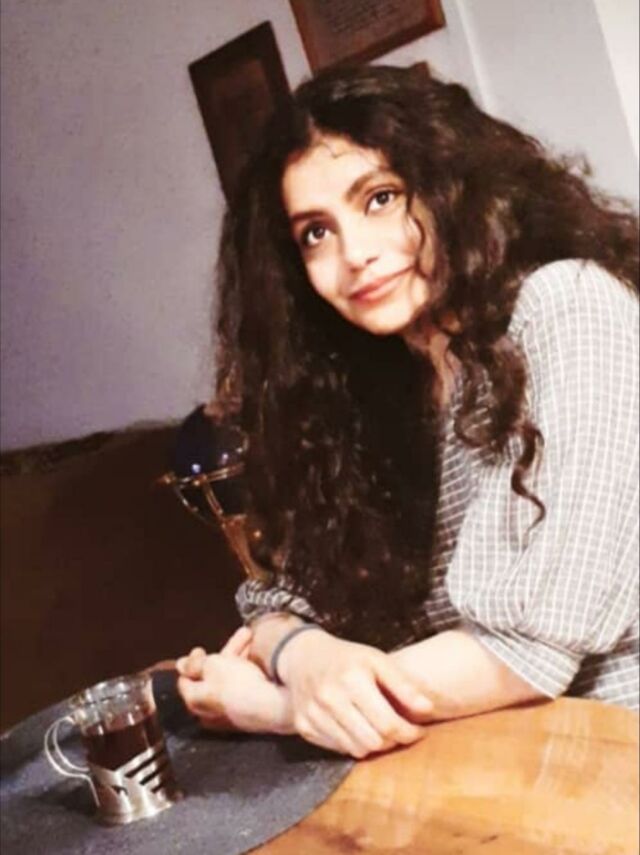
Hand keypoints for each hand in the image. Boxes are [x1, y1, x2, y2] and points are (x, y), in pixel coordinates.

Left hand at [176, 627, 293, 733]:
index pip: (185, 680)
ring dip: (239, 657)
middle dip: (223, 653)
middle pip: (212, 677)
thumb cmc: (240, 686)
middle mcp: (212, 712)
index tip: (201, 649)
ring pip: (231, 679)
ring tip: (251, 638)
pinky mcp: (252, 712)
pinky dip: (249, 669)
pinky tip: (257, 655)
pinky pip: (246, 686)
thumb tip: (181, 664)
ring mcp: (233, 713)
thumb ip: (195, 664)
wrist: (275, 705)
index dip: (192, 661)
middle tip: (232, 638)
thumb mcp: (213, 665)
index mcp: (196, 701)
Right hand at [277, 630, 432, 757]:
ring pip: (355, 750)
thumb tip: (428, 709)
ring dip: (374, 745)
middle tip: (400, 732)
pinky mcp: (303, 726)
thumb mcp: (377, 660)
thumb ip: (403, 685)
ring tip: (380, 730)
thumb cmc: (347, 658)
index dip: (408, 733)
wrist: (303, 656)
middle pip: (373, 742)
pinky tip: (358, 728)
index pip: (388, 723)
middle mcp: (329, 698)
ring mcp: (314, 714)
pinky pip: (337, 748)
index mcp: (352, 679)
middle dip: (393, 741)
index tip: (418, 731)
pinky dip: (352, 744)